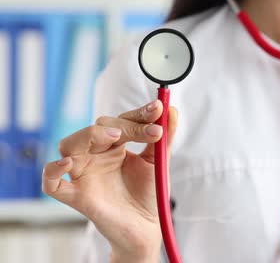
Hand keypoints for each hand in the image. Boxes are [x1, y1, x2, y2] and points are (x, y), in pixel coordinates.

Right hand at [41, 100, 177, 261]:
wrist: (145, 226)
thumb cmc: (147, 192)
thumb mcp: (159, 162)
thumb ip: (166, 137)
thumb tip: (172, 110)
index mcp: (114, 145)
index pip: (121, 120)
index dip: (138, 113)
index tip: (158, 109)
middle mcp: (95, 155)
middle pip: (96, 128)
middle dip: (123, 125)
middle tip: (150, 131)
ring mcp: (84, 174)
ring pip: (68, 146)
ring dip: (88, 135)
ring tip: (115, 136)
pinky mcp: (76, 196)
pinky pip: (51, 183)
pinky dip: (52, 171)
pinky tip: (68, 164)